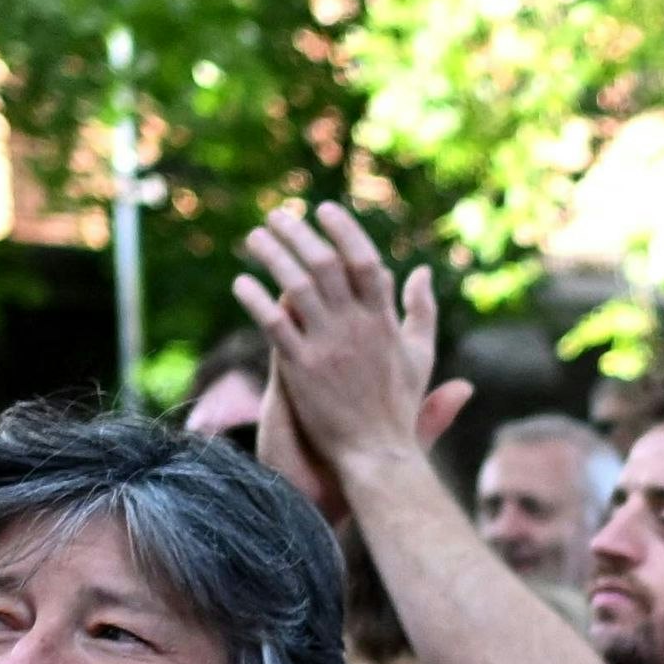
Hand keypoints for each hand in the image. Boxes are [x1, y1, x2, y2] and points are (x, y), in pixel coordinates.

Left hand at [232, 204, 473, 481]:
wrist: (378, 455)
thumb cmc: (398, 407)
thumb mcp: (421, 355)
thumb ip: (421, 310)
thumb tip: (422, 272)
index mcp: (384, 321)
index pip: (364, 261)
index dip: (344, 230)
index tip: (323, 209)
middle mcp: (356, 328)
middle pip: (324, 264)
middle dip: (299, 233)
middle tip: (277, 215)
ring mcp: (327, 347)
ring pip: (295, 286)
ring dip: (272, 255)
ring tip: (255, 238)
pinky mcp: (300, 369)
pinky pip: (273, 323)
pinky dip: (256, 299)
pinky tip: (240, 282)